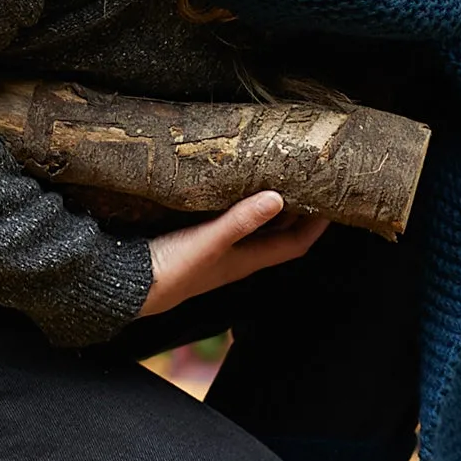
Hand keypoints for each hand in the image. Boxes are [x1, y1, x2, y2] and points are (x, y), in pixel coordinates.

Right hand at [139, 192, 328, 317]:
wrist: (126, 285)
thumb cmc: (169, 270)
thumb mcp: (209, 242)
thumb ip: (241, 220)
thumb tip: (279, 198)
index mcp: (246, 260)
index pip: (295, 244)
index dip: (317, 225)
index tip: (335, 200)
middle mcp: (236, 256)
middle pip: (278, 233)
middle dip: (297, 211)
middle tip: (310, 180)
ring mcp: (216, 249)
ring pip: (254, 225)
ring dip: (269, 204)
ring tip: (279, 175)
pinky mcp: (196, 239)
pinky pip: (230, 219)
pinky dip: (239, 203)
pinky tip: (233, 184)